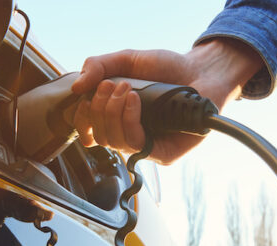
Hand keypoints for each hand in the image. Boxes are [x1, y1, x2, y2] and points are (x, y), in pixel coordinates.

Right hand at [71, 38, 262, 164]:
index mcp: (117, 118)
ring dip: (113, 112)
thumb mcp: (127, 60)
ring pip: (113, 142)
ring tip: (127, 89)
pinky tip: (136, 101)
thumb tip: (76, 88)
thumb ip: (98, 66)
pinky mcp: (163, 154)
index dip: (81, 119)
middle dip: (99, 108)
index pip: (88, 132)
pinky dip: (129, 120)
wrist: (200, 70)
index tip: (84, 98)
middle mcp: (130, 134)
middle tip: (112, 85)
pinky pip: (136, 145)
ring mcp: (146, 145)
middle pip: (98, 136)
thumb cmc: (166, 68)